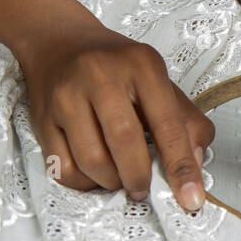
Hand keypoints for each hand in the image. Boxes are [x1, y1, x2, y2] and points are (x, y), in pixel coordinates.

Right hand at [18, 21, 214, 211]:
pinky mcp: (43, 118)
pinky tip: (95, 172)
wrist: (59, 42)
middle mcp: (101, 76)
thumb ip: (184, 119)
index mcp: (141, 65)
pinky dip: (85, 182)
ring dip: (112, 181)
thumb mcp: (157, 80)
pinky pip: (63, 168)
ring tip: (120, 176)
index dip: (181, 165)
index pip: (167, 122)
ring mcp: (67, 96)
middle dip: (140, 178)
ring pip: (92, 160)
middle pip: (125, 143)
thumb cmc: (116, 67)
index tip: (192, 198)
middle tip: (144, 188)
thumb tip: (197, 162)